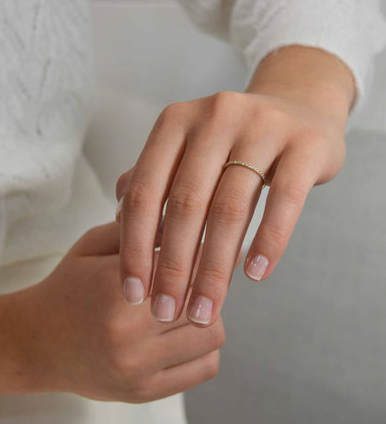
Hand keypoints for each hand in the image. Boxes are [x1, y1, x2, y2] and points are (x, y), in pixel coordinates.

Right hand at [19, 221, 240, 403]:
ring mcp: (137, 368)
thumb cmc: (70, 287)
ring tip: (186, 309)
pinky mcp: (146, 392)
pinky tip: (183, 337)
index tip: (194, 251)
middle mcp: (126, 333)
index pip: (187, 265)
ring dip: (208, 318)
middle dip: (203, 286)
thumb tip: (185, 223)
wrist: (36, 343)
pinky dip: (204, 350)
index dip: (197, 254)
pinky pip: (205, 368)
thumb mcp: (93, 246)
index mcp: (115, 290)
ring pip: (213, 335)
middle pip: (205, 300)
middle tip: (191, 280)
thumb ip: (137, 229)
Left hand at [115, 58, 350, 327]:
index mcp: (175, 122)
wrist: (300, 110)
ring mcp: (262, 126)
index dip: (135, 247)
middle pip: (186, 204)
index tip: (134, 294)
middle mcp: (214, 117)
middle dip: (173, 268)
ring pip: (231, 208)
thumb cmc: (233, 144)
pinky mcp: (305, 144)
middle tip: (167, 313)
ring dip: (215, 269)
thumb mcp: (188, 152)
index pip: (145, 192)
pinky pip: (284, 200)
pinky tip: (254, 275)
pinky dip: (267, 241)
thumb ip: (153, 182)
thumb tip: (119, 228)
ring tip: (205, 311)